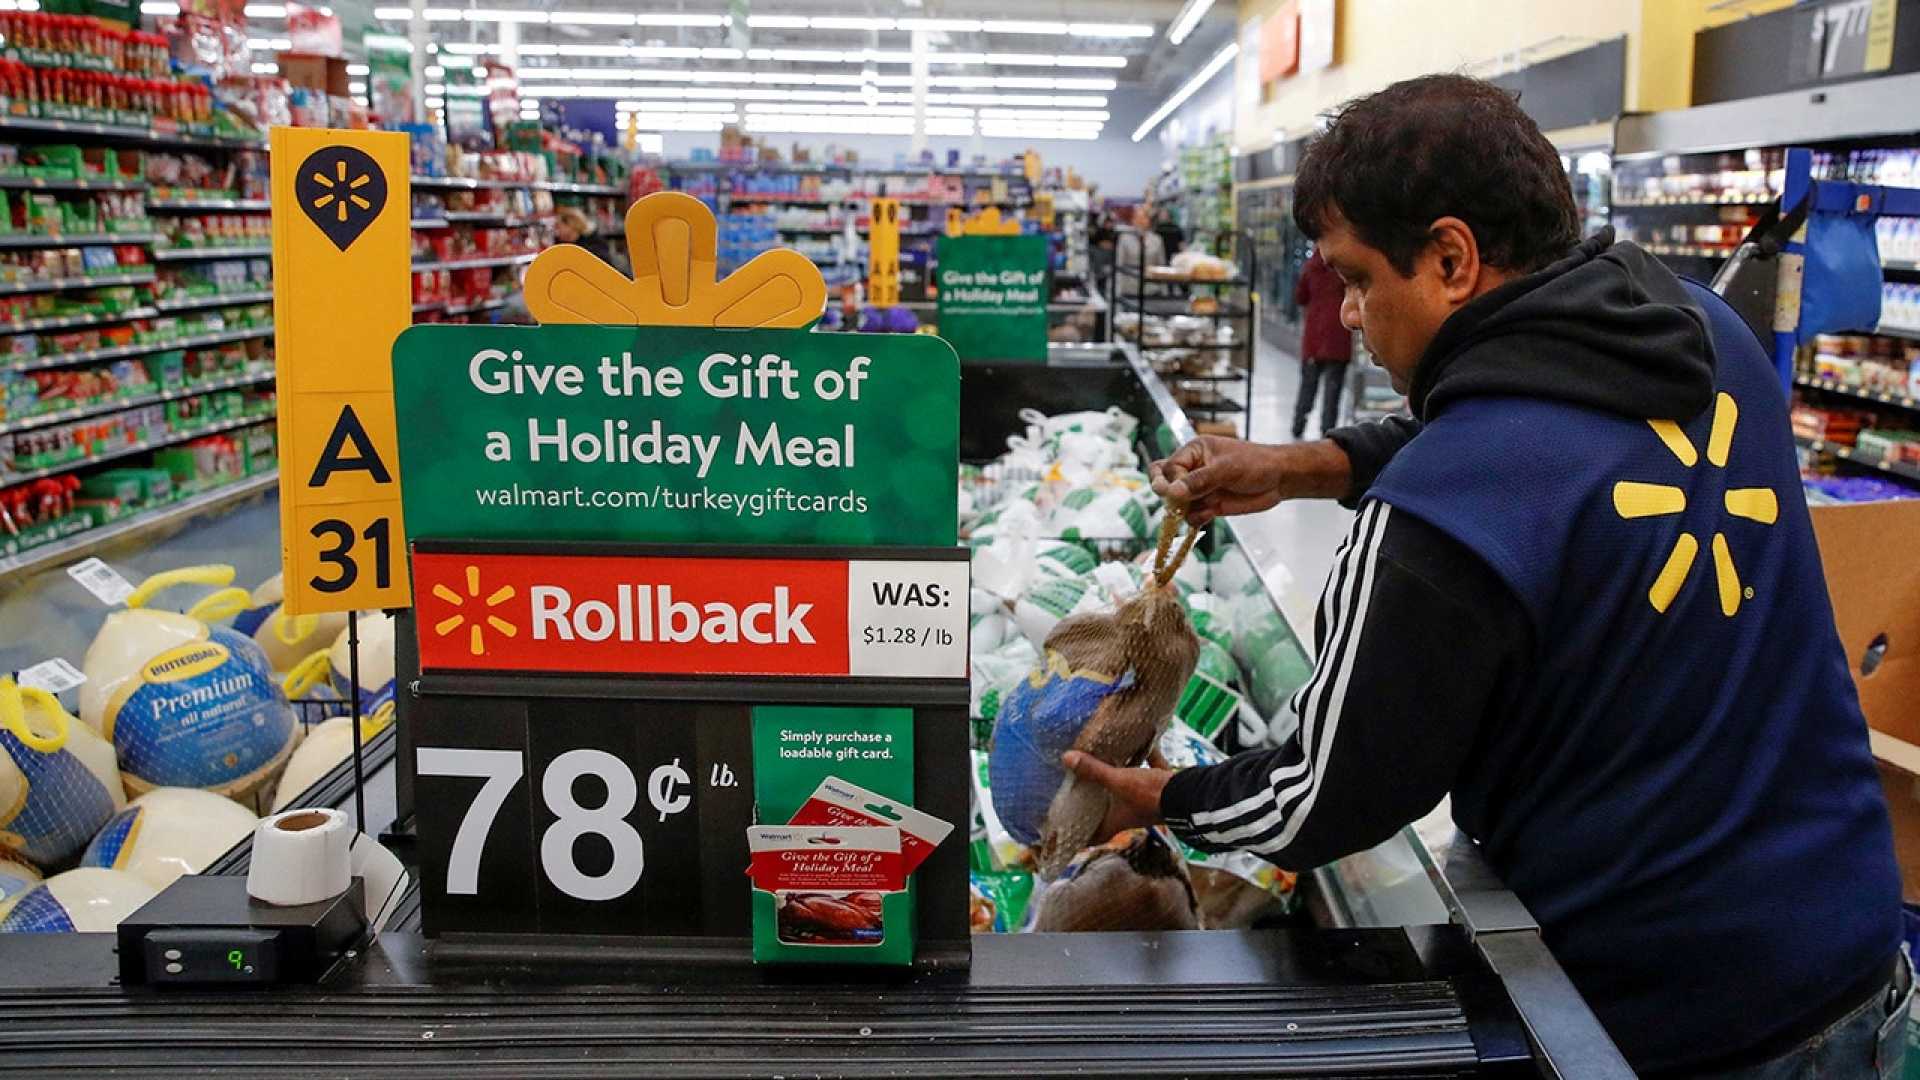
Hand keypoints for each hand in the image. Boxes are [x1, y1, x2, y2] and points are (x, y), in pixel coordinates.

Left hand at [1062, 751, 1170, 839]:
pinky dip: (1146, 760)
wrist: (1189, 794)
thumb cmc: (1152, 795)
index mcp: (1118, 820)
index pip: (1096, 836)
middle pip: (1109, 814)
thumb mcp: (1120, 781)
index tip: (1069, 832)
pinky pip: (1148, 774)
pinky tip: (1142, 744)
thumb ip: (1095, 770)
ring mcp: (1145, 802)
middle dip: (1096, 806)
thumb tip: (1067, 758)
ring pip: (1127, 795)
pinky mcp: (1159, 789)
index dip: (1083, 837)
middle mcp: (1130, 814)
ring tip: (1102, 771)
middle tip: (1079, 795)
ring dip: (1117, 785)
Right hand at [1150, 435, 1352, 524]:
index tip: (1173, 493)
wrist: (1279, 479)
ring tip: (1204, 508)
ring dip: (1184, 510)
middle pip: (1165, 483)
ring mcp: (1200, 489)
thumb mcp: (1226, 469)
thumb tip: (1173, 492)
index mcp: (1194, 452)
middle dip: (1169, 495)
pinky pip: (1191, 516)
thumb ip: (1199, 480)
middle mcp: (1193, 469)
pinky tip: (1210, 514)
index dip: (1170, 481)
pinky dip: (1196, 519)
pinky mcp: (1209, 505)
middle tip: (1176, 504)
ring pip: (1177, 503)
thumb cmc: (1256, 463)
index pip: (1169, 468)